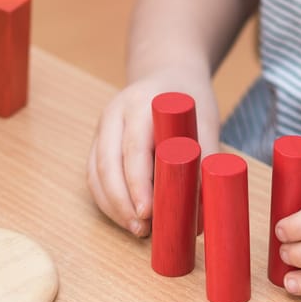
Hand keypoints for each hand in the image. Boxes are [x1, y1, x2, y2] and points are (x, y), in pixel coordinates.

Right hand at [86, 75, 219, 236]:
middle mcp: (115, 113)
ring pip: (95, 172)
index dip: (138, 184)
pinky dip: (106, 199)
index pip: (133, 149)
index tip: (147, 213)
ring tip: (136, 229)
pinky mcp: (98, 140)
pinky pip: (93, 174)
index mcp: (141, 103)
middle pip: (107, 163)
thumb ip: (206, 160)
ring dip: (112, 205)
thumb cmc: (189, 98)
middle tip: (141, 229)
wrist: (168, 71)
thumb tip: (204, 212)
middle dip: (121, 202)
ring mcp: (102, 126)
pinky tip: (124, 216)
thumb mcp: (205, 121)